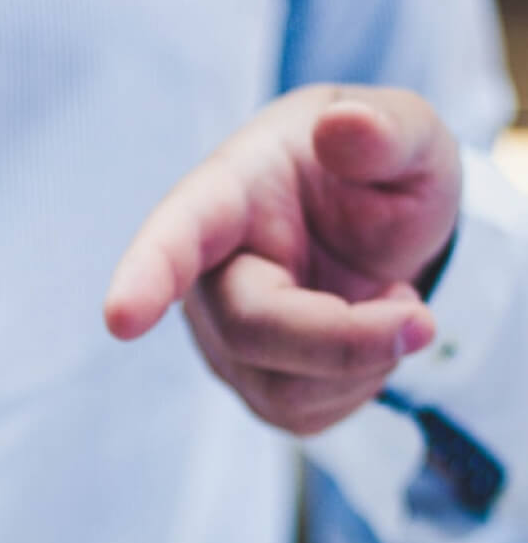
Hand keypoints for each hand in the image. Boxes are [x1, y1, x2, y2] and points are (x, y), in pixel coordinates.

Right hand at [105, 84, 460, 434]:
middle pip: (252, 330)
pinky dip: (362, 383)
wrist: (380, 232)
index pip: (176, 237)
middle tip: (422, 322)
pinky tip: (368, 337)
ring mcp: (223, 341)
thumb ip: (387, 130)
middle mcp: (206, 278)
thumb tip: (345, 127)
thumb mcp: (408, 136)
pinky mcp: (254, 388)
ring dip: (365, 359)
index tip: (121, 319)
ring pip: (282, 387)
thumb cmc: (376, 173)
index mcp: (227, 197)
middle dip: (343, 339)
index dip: (146, 277)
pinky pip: (304, 415)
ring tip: (392, 301)